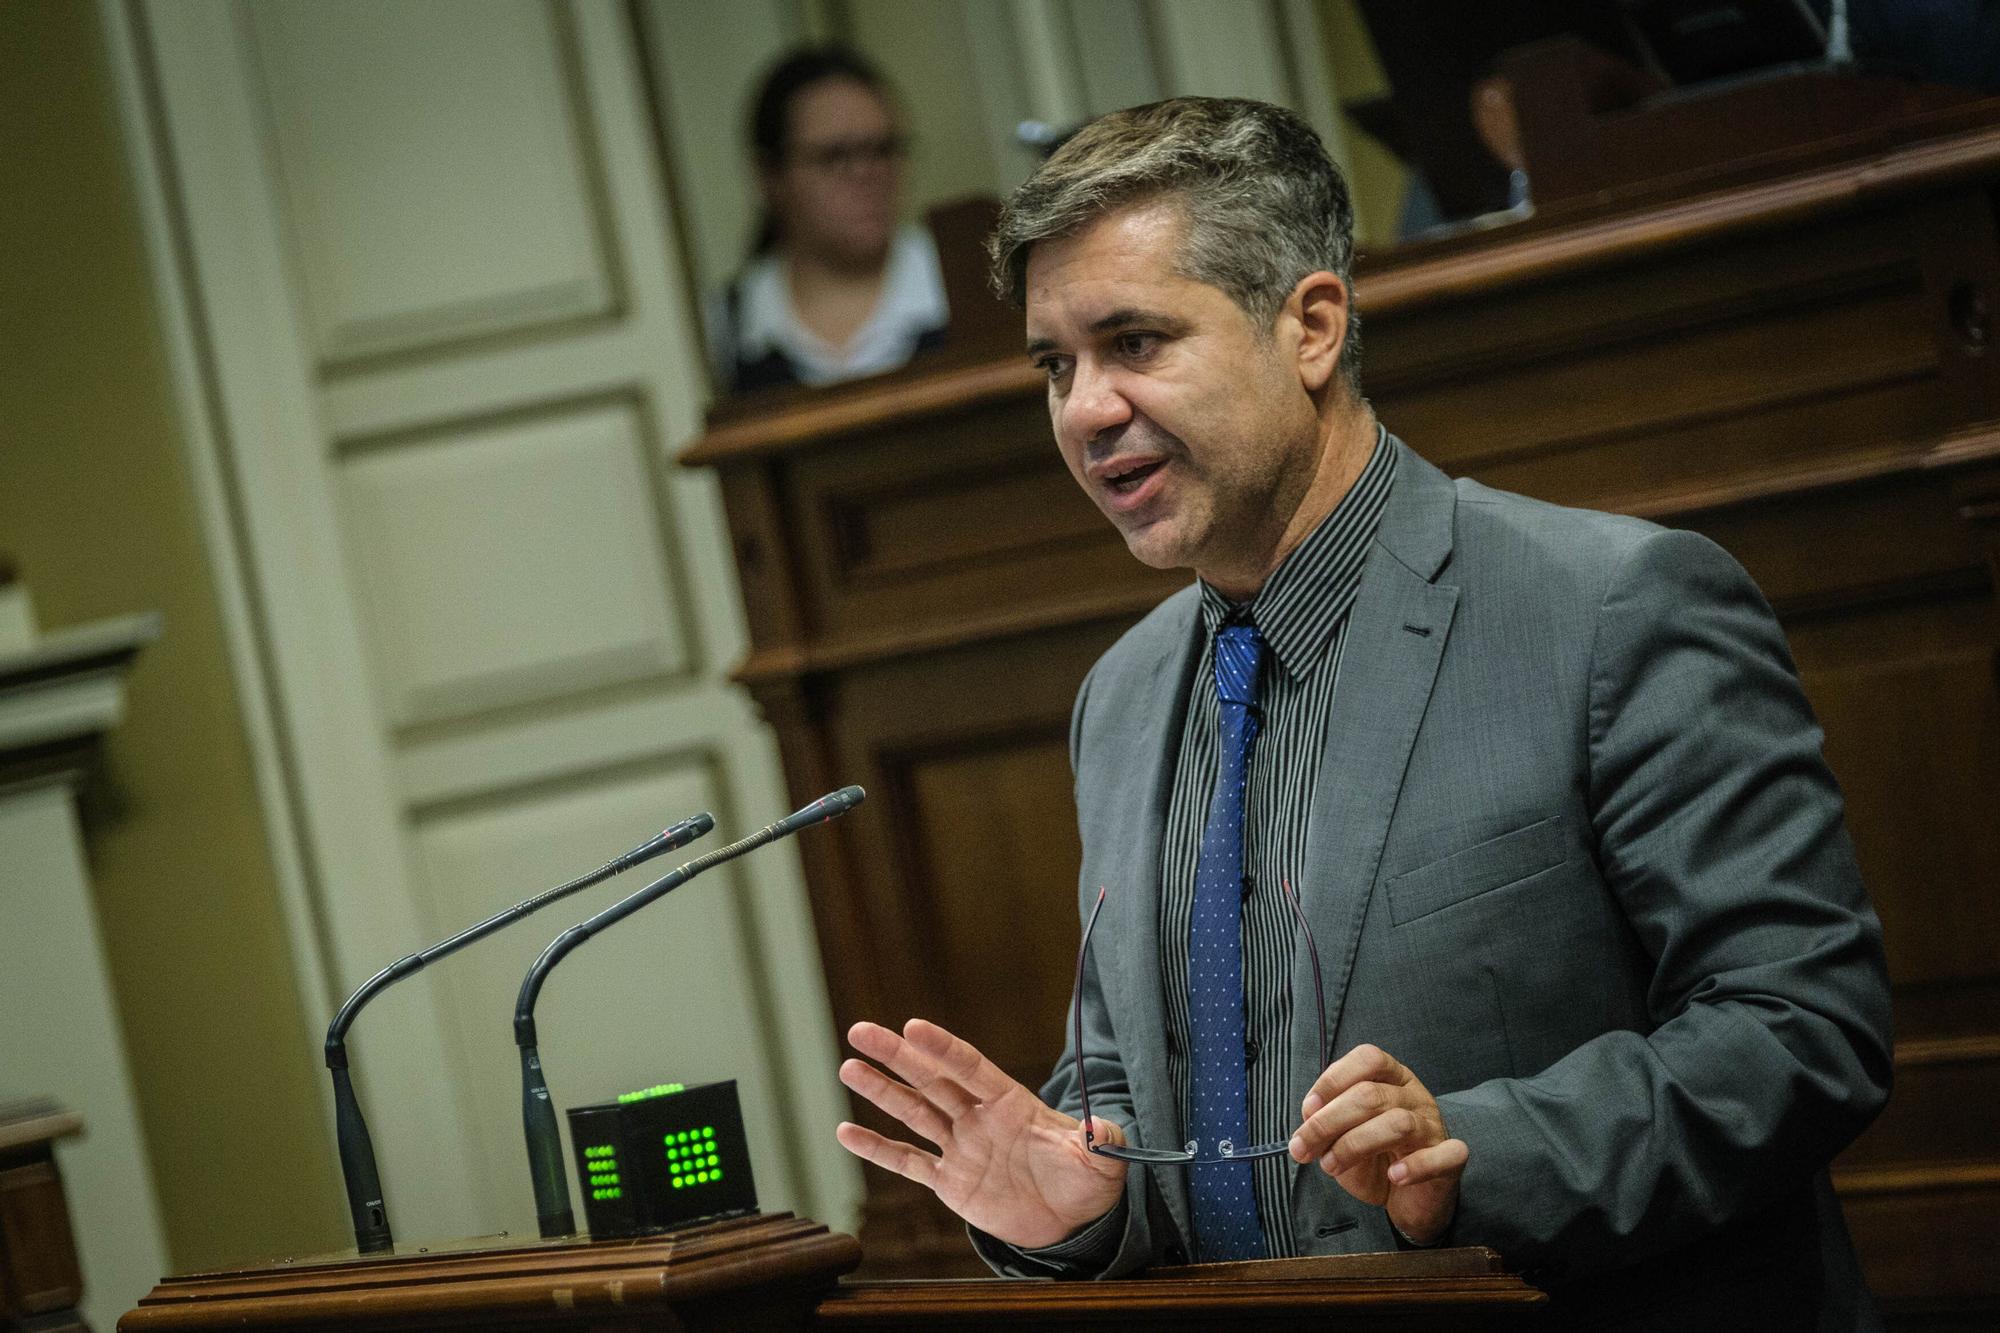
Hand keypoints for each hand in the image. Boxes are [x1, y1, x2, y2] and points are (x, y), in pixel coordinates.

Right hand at [836, 1018, 1127, 1249]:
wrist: (1072, 1220)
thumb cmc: (1086, 1180)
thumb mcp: (1101, 1160)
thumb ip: (1100, 1141)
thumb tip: (1102, 1129)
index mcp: (1011, 1103)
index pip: (970, 1068)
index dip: (942, 1048)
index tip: (913, 1027)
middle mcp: (979, 1118)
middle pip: (931, 1080)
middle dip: (897, 1055)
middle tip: (861, 1031)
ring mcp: (961, 1147)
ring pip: (913, 1112)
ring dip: (881, 1092)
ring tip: (848, 1068)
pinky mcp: (950, 1181)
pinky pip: (908, 1162)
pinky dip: (878, 1148)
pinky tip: (846, 1132)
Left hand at [1289, 1043, 1467, 1244]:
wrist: (1407, 1199)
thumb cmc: (1374, 1159)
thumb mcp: (1341, 1135)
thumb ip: (1326, 1119)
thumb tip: (1310, 1112)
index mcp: (1391, 1078)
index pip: (1368, 1058)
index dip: (1334, 1079)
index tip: (1307, 1109)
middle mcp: (1415, 1096)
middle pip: (1371, 1095)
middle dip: (1328, 1122)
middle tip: (1302, 1149)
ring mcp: (1434, 1126)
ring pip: (1398, 1123)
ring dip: (1354, 1145)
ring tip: (1331, 1166)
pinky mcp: (1450, 1160)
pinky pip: (1443, 1155)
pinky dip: (1416, 1167)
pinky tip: (1394, 1176)